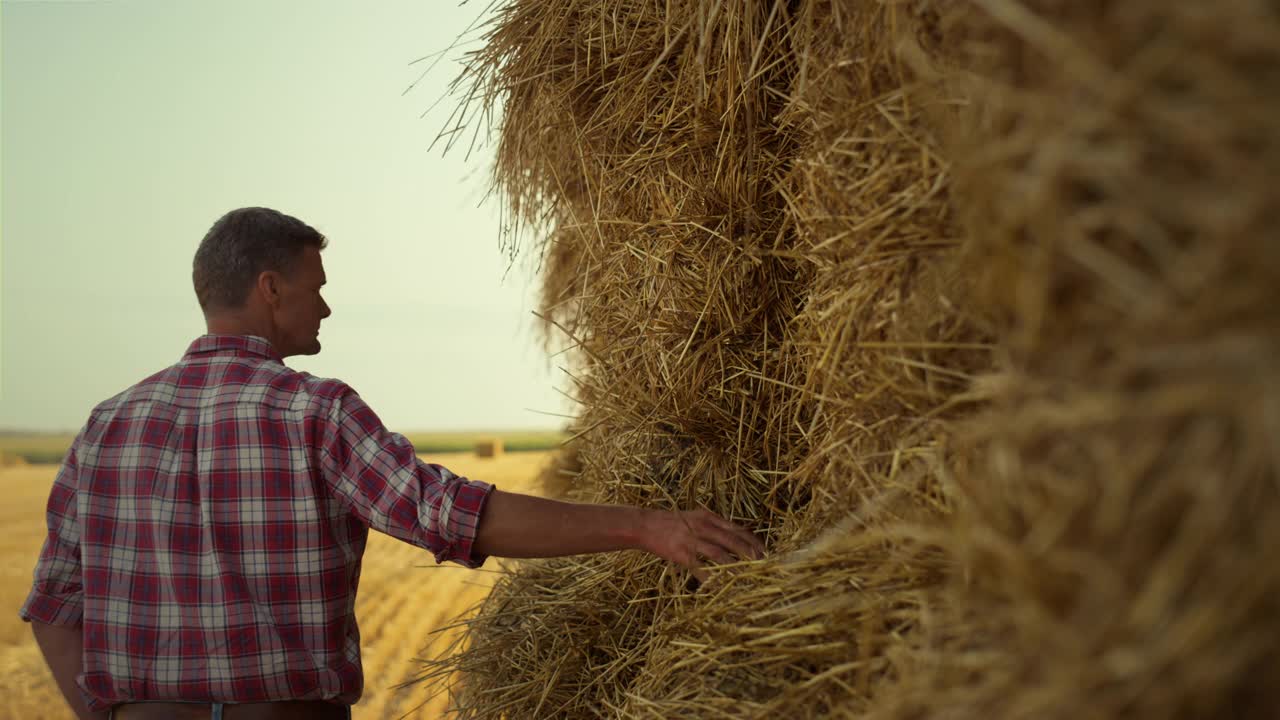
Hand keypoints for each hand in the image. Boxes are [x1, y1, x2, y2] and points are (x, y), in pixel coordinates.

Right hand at [640, 507, 764, 582]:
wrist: (646, 525)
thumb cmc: (672, 523)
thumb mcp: (696, 518)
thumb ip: (714, 526)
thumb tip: (737, 537)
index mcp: (709, 517)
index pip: (737, 529)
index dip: (753, 541)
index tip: (764, 551)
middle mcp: (703, 527)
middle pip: (733, 541)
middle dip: (750, 554)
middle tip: (762, 565)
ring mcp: (692, 540)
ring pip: (720, 554)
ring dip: (735, 566)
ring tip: (747, 577)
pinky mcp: (682, 553)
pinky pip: (701, 568)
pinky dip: (712, 578)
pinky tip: (719, 586)